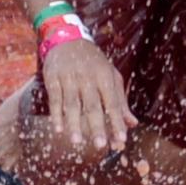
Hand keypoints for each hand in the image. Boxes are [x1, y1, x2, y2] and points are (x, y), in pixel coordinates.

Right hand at [37, 36, 133, 155]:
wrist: (67, 38)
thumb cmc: (93, 62)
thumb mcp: (110, 76)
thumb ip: (120, 101)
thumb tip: (132, 124)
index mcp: (105, 77)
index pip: (113, 103)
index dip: (117, 122)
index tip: (121, 139)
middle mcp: (87, 77)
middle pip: (92, 105)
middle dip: (97, 126)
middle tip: (100, 145)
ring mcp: (69, 78)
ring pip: (72, 104)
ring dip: (74, 124)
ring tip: (77, 142)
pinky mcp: (53, 78)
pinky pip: (55, 99)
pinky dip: (56, 115)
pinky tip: (58, 129)